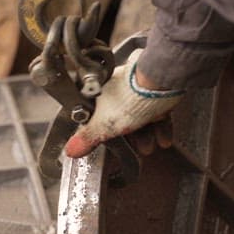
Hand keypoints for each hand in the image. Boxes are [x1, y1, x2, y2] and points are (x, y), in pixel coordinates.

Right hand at [65, 50, 183, 157]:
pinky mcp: (157, 91)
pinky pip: (158, 111)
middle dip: (130, 138)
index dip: (103, 133)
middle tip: (135, 149)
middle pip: (121, 118)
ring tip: (149, 146)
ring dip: (146, 136)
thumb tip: (70, 149)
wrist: (158, 83)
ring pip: (141, 116)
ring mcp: (138, 88)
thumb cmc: (129, 97)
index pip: (97, 116)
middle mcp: (118, 88)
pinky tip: (163, 139)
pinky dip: (161, 127)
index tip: (110, 145)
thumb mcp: (103, 125)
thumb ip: (87, 138)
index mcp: (100, 94)